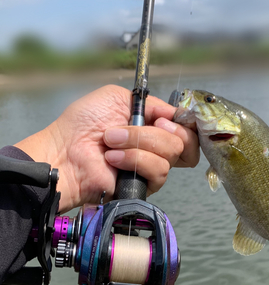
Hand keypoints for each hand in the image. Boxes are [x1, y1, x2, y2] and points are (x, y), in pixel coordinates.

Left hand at [15, 85, 198, 211]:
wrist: (65, 150)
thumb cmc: (83, 122)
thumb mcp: (117, 98)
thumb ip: (150, 103)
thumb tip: (174, 115)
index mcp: (152, 126)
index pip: (186, 127)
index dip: (182, 122)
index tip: (163, 119)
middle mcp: (156, 147)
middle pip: (184, 141)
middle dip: (156, 132)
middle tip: (133, 128)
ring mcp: (151, 167)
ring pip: (171, 154)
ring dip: (138, 143)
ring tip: (111, 143)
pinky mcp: (145, 186)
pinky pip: (158, 171)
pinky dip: (135, 160)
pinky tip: (113, 159)